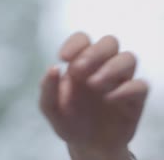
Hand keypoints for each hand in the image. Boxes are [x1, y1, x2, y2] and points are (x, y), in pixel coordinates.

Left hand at [39, 32, 148, 159]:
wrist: (87, 146)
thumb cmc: (68, 120)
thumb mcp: (50, 108)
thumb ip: (47, 88)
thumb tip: (53, 68)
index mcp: (80, 63)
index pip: (83, 39)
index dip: (75, 43)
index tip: (63, 58)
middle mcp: (102, 67)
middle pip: (109, 42)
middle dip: (94, 52)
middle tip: (78, 70)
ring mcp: (120, 81)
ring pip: (128, 58)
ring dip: (110, 67)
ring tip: (93, 85)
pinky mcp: (134, 98)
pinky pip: (140, 85)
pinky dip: (126, 89)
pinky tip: (109, 99)